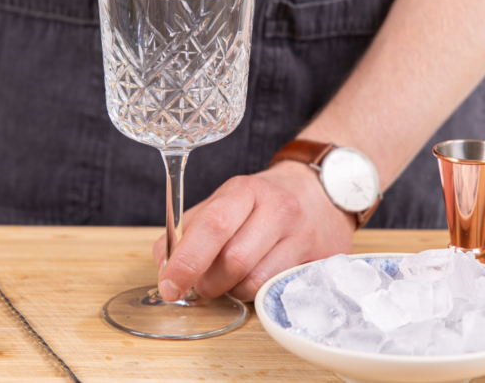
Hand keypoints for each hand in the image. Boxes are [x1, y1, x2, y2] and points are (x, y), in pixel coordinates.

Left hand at [152, 161, 355, 301]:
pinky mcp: (320, 260)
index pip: (212, 226)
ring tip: (232, 279)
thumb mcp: (223, 203)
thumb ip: (189, 230)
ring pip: (256, 282)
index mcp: (245, 190)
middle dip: (209, 282)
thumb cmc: (261, 204)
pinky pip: (277, 291)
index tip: (169, 285)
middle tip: (203, 284)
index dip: (186, 260)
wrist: (319, 193)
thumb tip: (164, 265)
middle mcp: (277, 209)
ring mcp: (303, 235)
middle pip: (234, 261)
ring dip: (233, 291)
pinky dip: (257, 294)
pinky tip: (255, 281)